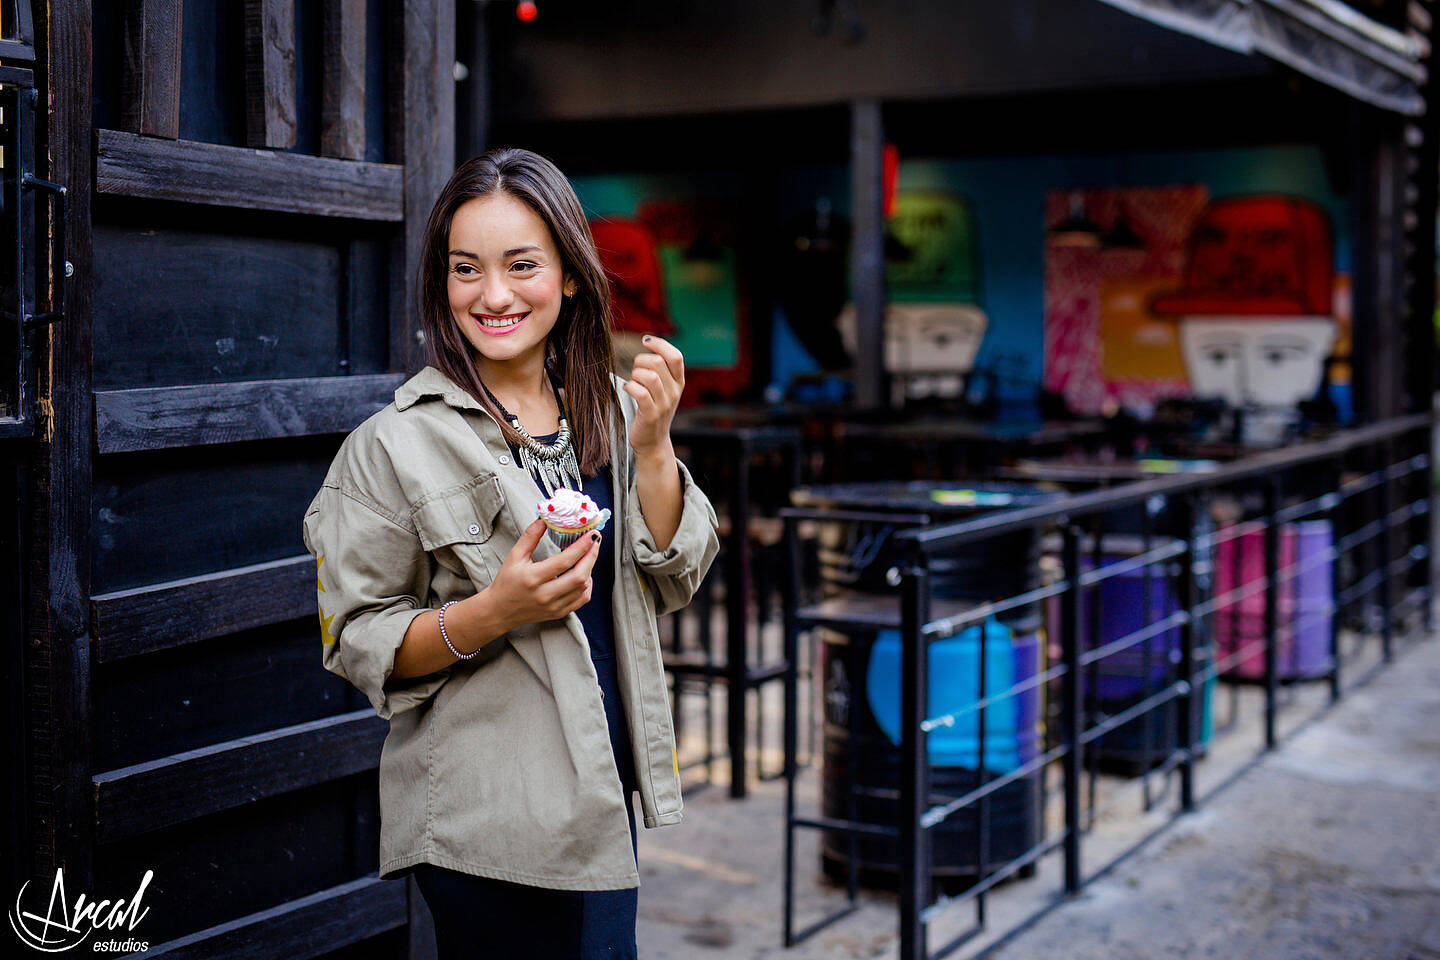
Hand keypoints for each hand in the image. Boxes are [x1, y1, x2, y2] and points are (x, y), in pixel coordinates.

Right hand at [481, 518, 600, 631]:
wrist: (500, 611)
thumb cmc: (506, 582)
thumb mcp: (514, 556)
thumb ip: (530, 536)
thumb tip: (544, 519)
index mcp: (533, 578)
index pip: (564, 561)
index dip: (582, 546)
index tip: (592, 534)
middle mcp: (545, 594)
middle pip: (579, 576)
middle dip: (591, 557)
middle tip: (595, 542)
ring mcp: (553, 606)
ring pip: (583, 588)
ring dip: (589, 569)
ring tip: (588, 555)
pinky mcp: (558, 613)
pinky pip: (582, 599)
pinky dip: (587, 585)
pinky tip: (584, 574)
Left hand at [624, 335, 684, 456]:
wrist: (653, 441)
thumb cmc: (653, 408)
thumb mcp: (664, 388)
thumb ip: (660, 368)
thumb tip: (649, 340)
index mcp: (679, 382)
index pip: (676, 356)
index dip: (660, 344)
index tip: (645, 340)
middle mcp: (675, 392)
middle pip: (658, 363)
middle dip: (641, 361)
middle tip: (635, 371)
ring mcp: (664, 404)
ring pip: (650, 376)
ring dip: (636, 374)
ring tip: (632, 382)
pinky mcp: (651, 415)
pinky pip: (641, 393)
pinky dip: (630, 387)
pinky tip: (627, 388)